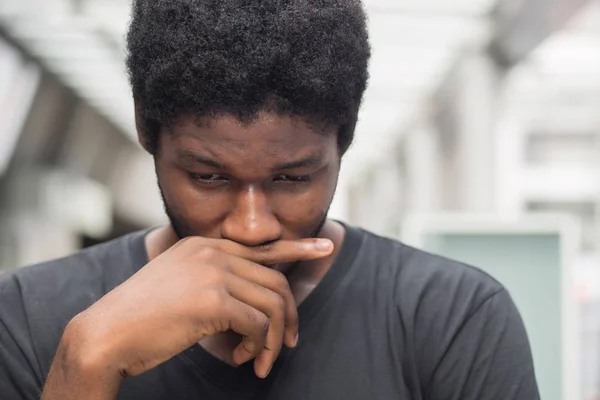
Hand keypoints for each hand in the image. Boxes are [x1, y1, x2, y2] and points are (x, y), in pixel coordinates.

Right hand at [47, 236, 332, 391]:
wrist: (104, 335)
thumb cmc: (142, 319)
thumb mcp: (180, 288)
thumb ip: (215, 283)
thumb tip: (255, 304)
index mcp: (204, 246)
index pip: (261, 247)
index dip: (298, 248)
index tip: (326, 247)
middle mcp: (211, 252)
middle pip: (276, 280)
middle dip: (288, 316)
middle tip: (285, 345)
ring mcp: (212, 272)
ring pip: (272, 304)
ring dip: (271, 340)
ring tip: (259, 361)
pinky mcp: (212, 299)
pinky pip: (257, 324)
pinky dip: (257, 347)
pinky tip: (241, 360)